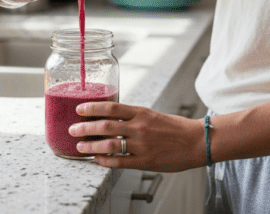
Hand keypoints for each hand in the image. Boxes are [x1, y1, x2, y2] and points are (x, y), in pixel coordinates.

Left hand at [69, 102, 204, 171]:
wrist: (197, 141)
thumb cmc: (175, 128)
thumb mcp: (152, 115)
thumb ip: (133, 117)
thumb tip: (111, 117)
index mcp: (141, 113)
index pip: (111, 107)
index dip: (92, 107)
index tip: (79, 108)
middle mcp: (139, 127)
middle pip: (105, 126)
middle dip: (85, 128)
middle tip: (73, 129)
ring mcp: (142, 145)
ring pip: (110, 145)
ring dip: (91, 146)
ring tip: (80, 147)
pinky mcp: (145, 161)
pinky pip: (120, 162)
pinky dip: (106, 161)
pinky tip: (97, 160)